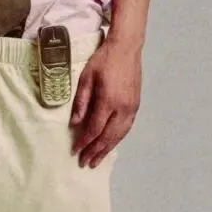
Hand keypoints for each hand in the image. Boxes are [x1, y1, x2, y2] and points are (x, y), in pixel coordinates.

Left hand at [69, 37, 141, 167]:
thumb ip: (81, 101)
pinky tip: (111, 144)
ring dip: (108, 149)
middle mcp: (122, 108)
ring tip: (98, 160)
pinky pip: (126, 128)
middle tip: (85, 163)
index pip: (94, 128)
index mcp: (108, 100)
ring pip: (119, 135)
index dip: (84, 142)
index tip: (75, 151)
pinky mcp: (136, 106)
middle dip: (96, 151)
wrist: (126, 49)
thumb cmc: (104, 60)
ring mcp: (132, 108)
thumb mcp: (86, 78)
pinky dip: (117, 139)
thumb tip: (74, 123)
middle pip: (108, 136)